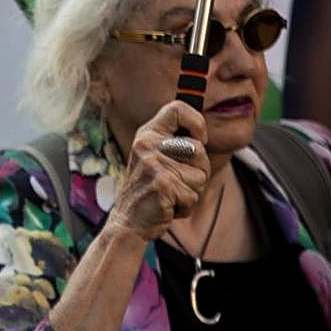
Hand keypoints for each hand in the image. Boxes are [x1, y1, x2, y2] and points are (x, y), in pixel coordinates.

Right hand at [106, 101, 211, 242]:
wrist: (127, 221)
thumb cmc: (148, 189)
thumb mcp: (155, 157)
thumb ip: (176, 144)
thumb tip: (202, 136)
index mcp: (147, 134)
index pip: (177, 109)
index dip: (196, 122)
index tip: (198, 139)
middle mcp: (147, 145)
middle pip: (199, 149)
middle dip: (199, 170)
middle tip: (177, 181)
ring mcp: (153, 164)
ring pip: (200, 176)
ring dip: (191, 191)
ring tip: (170, 194)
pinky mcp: (162, 185)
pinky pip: (193, 195)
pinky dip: (186, 206)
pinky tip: (167, 205)